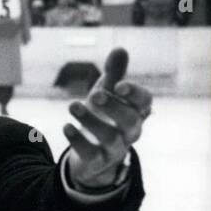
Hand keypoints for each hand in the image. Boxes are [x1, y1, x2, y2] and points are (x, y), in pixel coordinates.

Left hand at [63, 48, 152, 188]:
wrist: (94, 156)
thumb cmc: (105, 117)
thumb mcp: (107, 93)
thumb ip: (114, 74)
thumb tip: (120, 48)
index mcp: (136, 112)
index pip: (144, 102)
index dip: (134, 93)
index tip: (119, 85)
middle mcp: (130, 132)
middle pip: (130, 121)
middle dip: (113, 106)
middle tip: (94, 94)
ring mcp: (115, 149)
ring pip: (110, 138)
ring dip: (90, 121)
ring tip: (72, 105)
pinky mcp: (98, 162)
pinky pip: (91, 154)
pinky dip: (78, 140)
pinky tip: (66, 126)